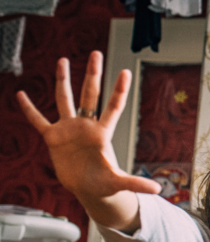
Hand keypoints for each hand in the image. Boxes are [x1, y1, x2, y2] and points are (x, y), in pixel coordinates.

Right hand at [16, 52, 161, 203]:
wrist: (88, 189)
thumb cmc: (105, 184)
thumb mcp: (119, 182)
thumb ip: (135, 183)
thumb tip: (157, 189)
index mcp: (103, 133)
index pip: (114, 107)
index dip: (119, 90)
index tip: (126, 71)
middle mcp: (86, 126)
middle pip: (90, 94)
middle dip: (92, 74)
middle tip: (95, 52)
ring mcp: (69, 129)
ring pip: (65, 99)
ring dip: (63, 80)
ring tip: (63, 60)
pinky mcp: (53, 138)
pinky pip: (38, 121)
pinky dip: (30, 109)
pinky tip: (21, 94)